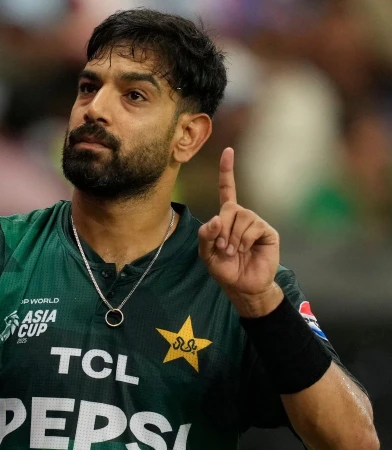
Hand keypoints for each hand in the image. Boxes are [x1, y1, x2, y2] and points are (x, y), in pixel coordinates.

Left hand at [198, 148, 281, 316]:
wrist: (243, 286)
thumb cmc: (225, 269)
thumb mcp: (206, 254)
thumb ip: (205, 235)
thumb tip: (216, 218)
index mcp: (227, 217)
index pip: (226, 190)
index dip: (226, 171)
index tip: (228, 151)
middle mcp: (242, 216)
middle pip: (229, 209)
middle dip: (222, 230)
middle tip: (223, 248)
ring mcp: (256, 223)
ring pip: (241, 217)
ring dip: (232, 237)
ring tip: (233, 251)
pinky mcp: (267, 232)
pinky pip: (253, 227)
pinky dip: (244, 240)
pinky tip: (245, 250)